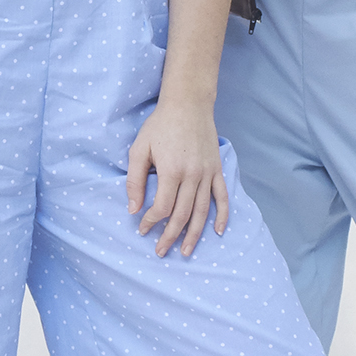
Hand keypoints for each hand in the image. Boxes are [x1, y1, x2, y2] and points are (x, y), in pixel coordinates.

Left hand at [125, 100, 229, 255]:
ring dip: (193, 234)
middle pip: (182, 215)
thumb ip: (135, 180)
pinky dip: (222, 216)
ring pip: (202, 212)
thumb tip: (133, 208)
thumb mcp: (139, 149)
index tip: (142, 229)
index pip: (161, 207)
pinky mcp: (217, 170)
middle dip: (169, 236)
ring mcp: (207, 174)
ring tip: (184, 251)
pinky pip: (222, 197)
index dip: (150, 222)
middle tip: (160, 251)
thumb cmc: (160, 125)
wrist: (188, 104)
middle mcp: (192, 176)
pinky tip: (217, 232)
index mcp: (171, 171)